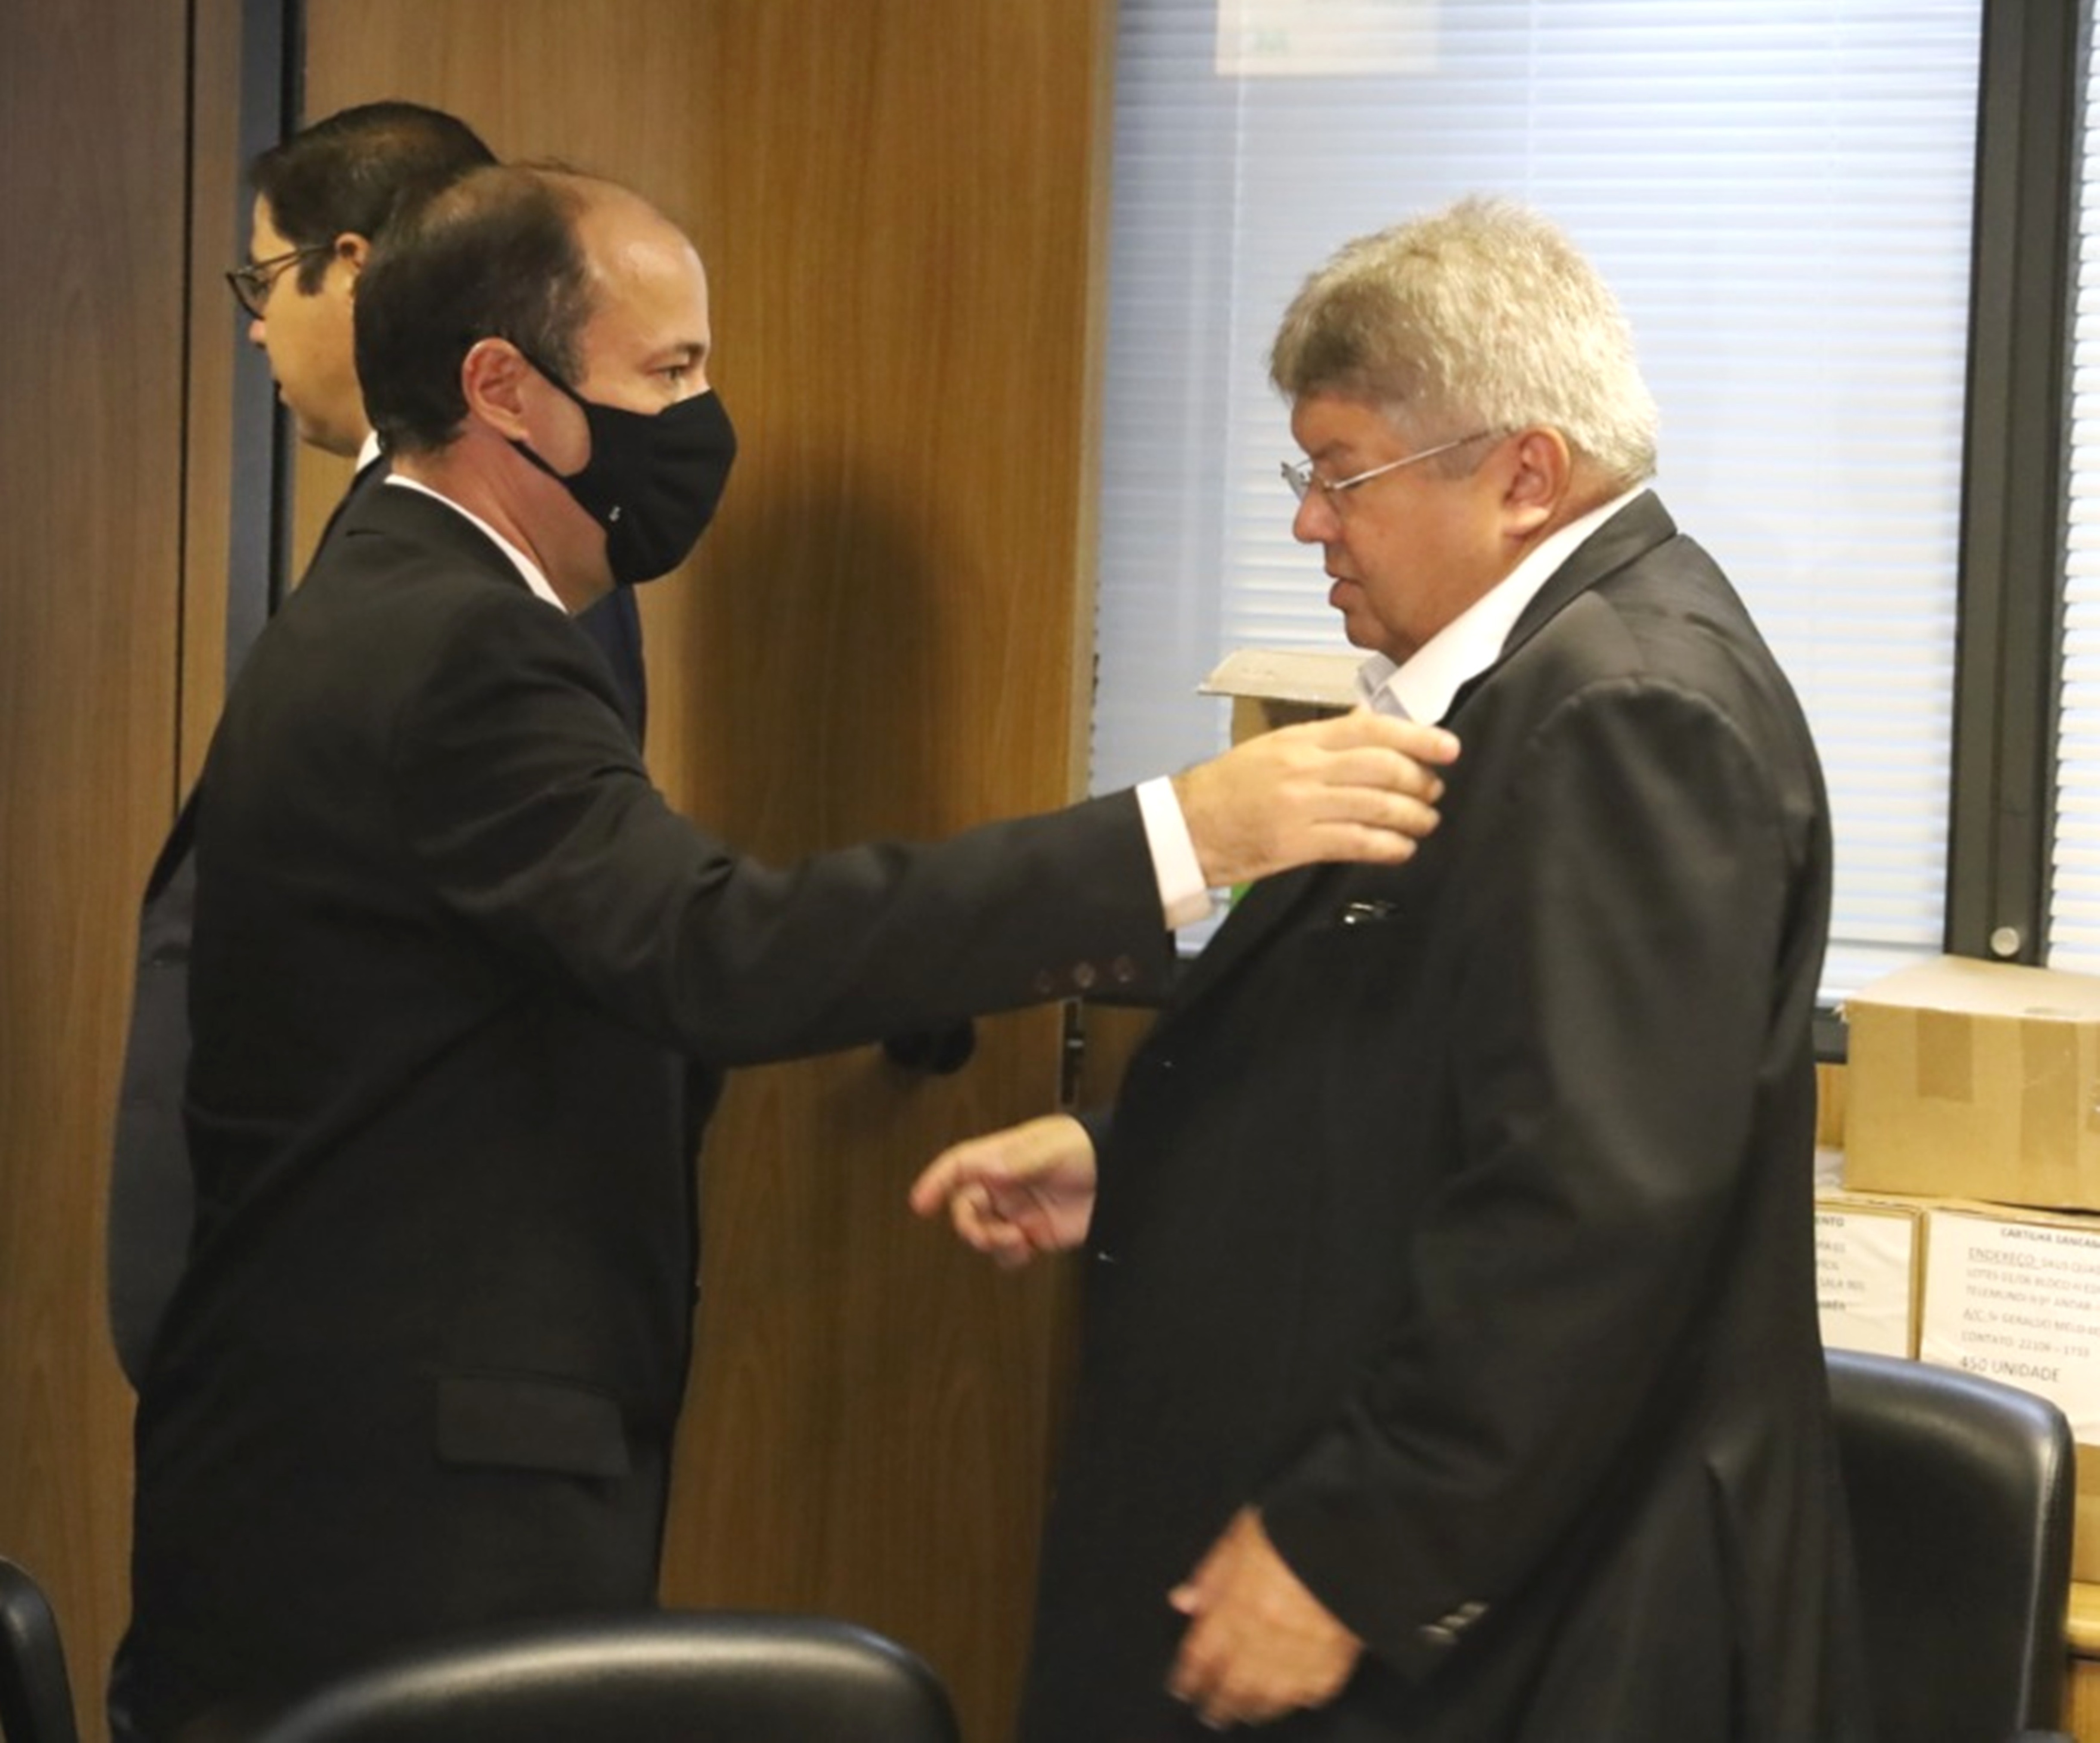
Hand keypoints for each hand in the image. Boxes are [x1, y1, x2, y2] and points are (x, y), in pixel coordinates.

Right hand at [908, 1114, 1097, 1267]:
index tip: (920, 1204)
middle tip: (992, 1234)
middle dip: (970, 1225)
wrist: (1126, 1173)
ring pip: (984, 1232)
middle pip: (965, 1206)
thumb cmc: (1091, 1147)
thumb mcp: (1056, 1147)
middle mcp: (1006, 1184)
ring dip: (991, 1242)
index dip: (936, 1182)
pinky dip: (1010, 1257)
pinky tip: (1026, 1250)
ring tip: (1018, 1241)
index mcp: (1004, 1157)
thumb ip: (1022, 1160)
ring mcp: (1020, 1210)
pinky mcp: (1036, 1234)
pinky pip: (1008, 1252)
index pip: (959, 1166)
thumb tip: (991, 1170)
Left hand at [1167, 1508, 1362, 1729]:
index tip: (1182, 1687)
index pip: (1200, 1655)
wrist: (1351, 1534)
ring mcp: (1298, 1655)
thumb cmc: (1294, 1527)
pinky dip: (1297, 1698)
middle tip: (1211, 1713)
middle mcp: (1262, 1638)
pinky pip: (1310, 1691)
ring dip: (1253, 1708)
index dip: (1188, 1676)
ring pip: (1268, 1696)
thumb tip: (1184, 1601)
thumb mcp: (1240, 1537)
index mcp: (1234, 1606)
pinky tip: (1291, 1698)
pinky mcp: (1333, 1661)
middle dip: (1217, 1703)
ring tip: (1245, 1712)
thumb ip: (1210, 1574)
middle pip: (1231, 1685)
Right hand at [1173, 709, 1457, 888]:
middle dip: (1420, 780)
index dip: (1416, 737)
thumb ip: (1323, 737)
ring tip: (1426, 822)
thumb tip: (1367, 721)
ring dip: (1412, 816)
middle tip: (1435, 791)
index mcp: (1300, 739)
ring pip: (1375, 805)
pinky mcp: (1295, 843)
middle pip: (1381, 766)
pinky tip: (1402, 849)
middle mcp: (1304, 768)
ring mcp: (1300, 805)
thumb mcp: (1274, 747)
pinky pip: (1355, 841)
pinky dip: (1387, 846)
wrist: (1184, 826)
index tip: (1447, 747)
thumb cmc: (1227, 788)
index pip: (1370, 728)